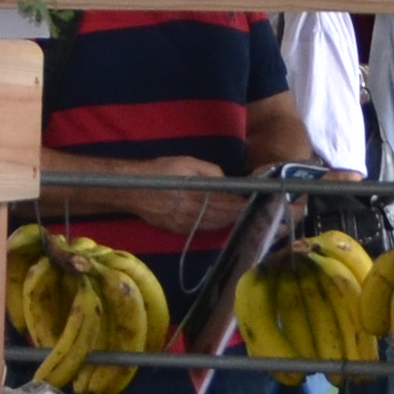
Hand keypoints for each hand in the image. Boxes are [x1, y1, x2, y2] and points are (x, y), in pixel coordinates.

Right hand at [60, 157, 249, 237]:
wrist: (133, 189)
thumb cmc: (162, 171)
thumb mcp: (189, 163)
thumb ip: (212, 172)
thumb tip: (228, 182)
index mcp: (200, 195)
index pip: (231, 204)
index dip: (247, 206)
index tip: (260, 204)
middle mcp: (196, 214)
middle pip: (227, 218)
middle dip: (244, 216)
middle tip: (259, 215)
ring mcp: (188, 225)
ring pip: (217, 226)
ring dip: (232, 222)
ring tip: (246, 219)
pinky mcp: (179, 230)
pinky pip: (204, 228)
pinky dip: (217, 225)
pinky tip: (224, 221)